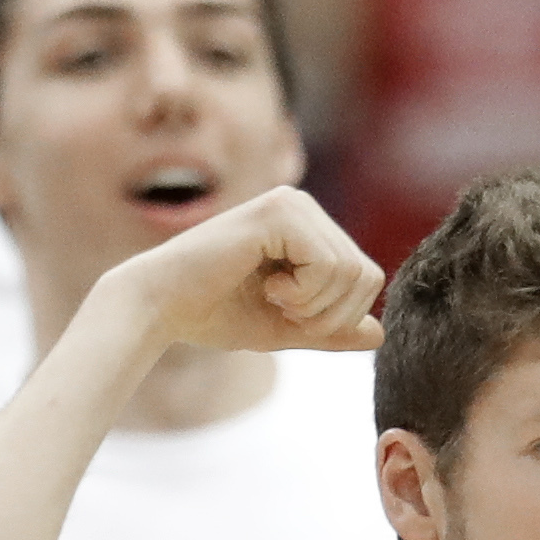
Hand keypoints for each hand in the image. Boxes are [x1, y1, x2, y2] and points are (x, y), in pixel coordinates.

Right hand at [112, 187, 383, 359]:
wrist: (159, 307)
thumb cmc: (213, 314)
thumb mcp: (284, 327)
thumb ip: (330, 329)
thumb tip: (379, 335)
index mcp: (308, 227)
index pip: (365, 277)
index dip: (337, 316)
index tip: (290, 315)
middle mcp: (303, 206)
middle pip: (365, 275)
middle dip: (328, 314)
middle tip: (282, 311)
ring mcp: (292, 204)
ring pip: (351, 272)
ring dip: (312, 305)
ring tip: (271, 298)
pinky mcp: (279, 213)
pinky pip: (329, 265)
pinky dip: (303, 294)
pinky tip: (266, 286)